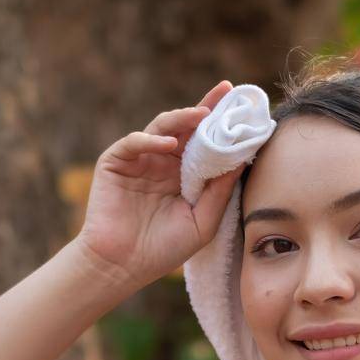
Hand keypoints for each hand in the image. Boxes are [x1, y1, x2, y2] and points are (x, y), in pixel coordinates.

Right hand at [74, 79, 245, 287]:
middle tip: (226, 92)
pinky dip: (150, 139)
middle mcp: (164, 162)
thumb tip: (242, 159)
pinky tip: (169, 144)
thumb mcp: (203, 221)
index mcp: (186, 175)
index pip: (207, 142)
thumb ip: (220, 192)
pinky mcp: (115, 162)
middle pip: (187, 127)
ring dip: (181, 118)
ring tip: (201, 115)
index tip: (244, 105)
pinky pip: (134, 142)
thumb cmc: (163, 249)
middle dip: (206, 108)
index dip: (222, 124)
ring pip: (162, 127)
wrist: (122, 267)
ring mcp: (140, 160)